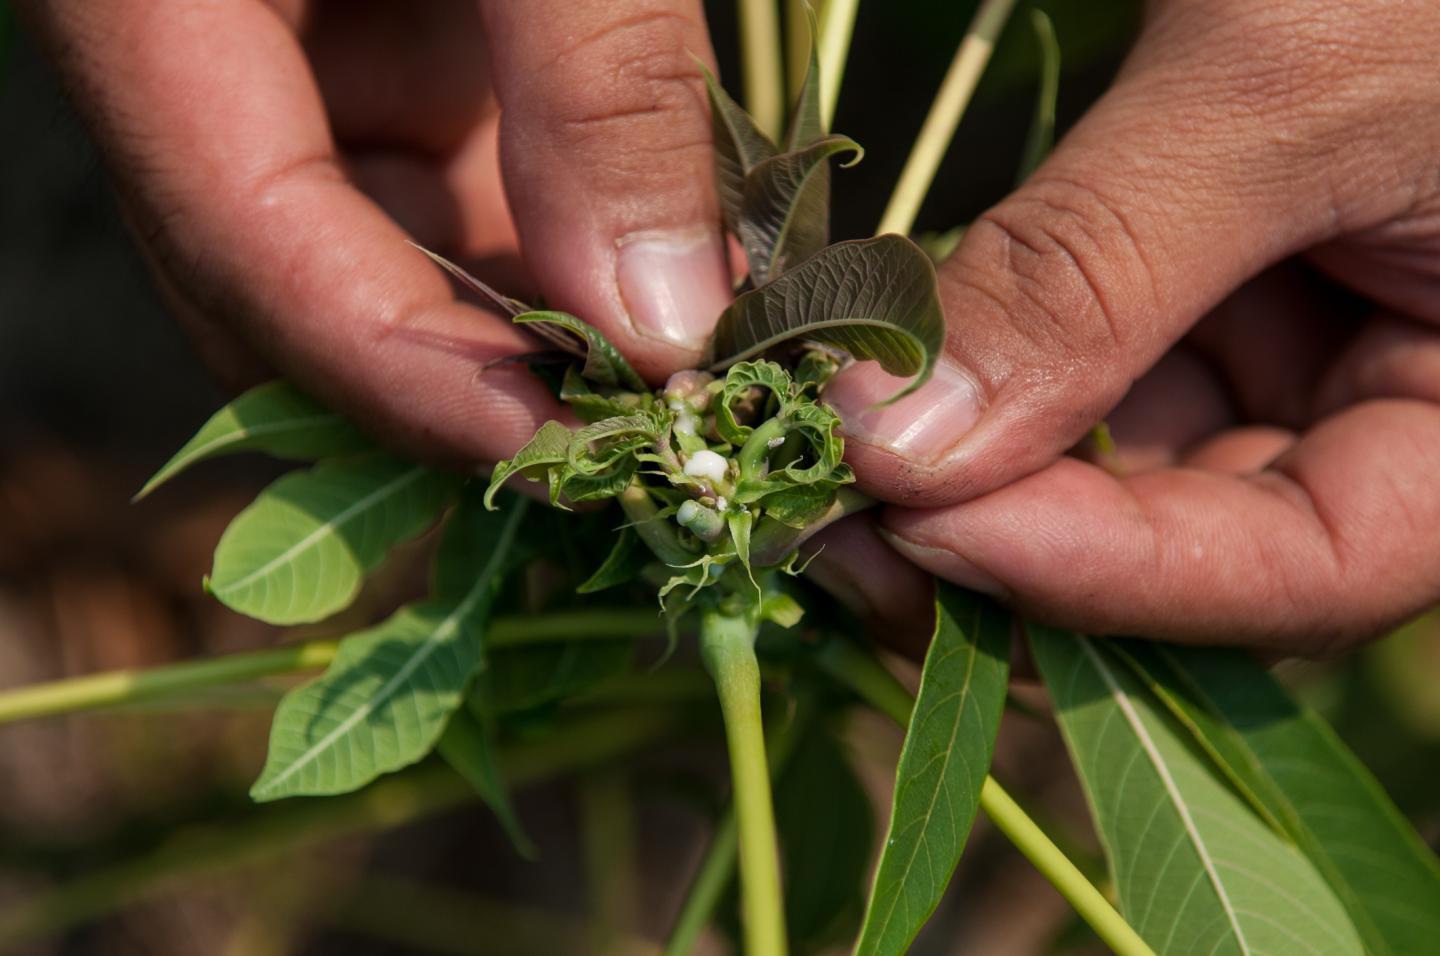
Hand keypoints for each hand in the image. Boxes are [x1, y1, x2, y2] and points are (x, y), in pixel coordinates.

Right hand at [19, 0, 731, 467]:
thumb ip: (592, 73)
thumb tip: (658, 322)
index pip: (244, 232)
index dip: (396, 367)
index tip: (561, 447)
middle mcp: (211, 47)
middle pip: (301, 284)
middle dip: (461, 383)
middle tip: (626, 455)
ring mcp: (303, 53)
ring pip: (382, 259)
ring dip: (520, 342)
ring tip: (662, 396)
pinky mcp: (394, 43)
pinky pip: (448, 191)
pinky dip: (550, 258)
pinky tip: (660, 292)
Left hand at [818, 0, 1439, 653]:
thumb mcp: (1290, 86)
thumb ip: (1100, 274)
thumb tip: (897, 445)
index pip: (1301, 576)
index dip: (1105, 577)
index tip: (918, 525)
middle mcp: (1396, 406)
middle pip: (1194, 548)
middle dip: (1009, 535)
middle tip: (834, 509)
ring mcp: (1306, 345)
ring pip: (1124, 466)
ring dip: (975, 462)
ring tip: (833, 436)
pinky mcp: (1223, 280)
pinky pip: (1096, 363)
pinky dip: (989, 365)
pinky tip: (886, 354)